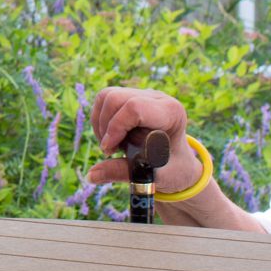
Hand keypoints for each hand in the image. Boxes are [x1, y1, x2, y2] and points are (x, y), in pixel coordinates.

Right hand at [82, 88, 202, 195]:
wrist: (179, 164)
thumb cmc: (172, 170)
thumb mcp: (151, 174)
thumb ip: (122, 172)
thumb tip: (91, 175)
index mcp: (171, 113)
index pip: (135, 108)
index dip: (116, 127)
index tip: (110, 150)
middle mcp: (158, 98)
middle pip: (116, 98)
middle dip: (105, 126)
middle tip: (110, 151)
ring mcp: (143, 95)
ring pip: (107, 96)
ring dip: (100, 123)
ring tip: (111, 145)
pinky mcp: (131, 97)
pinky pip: (104, 99)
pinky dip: (100, 119)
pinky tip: (111, 137)